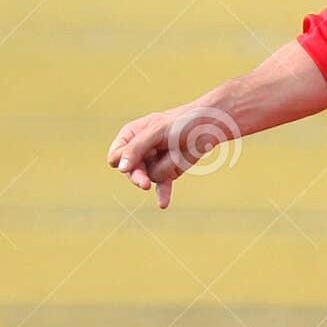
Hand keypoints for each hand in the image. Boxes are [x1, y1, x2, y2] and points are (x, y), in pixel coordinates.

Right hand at [106, 106, 233, 209]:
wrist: (209, 127)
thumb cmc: (181, 122)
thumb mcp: (156, 130)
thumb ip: (136, 148)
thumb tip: (120, 168)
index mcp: (131, 135)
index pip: (117, 154)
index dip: (122, 160)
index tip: (127, 165)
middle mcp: (140, 151)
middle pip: (130, 171)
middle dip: (138, 177)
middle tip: (144, 184)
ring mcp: (154, 163)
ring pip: (150, 177)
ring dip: (164, 169)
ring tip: (177, 154)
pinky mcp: (169, 173)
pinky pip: (162, 187)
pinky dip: (163, 195)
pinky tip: (163, 204)